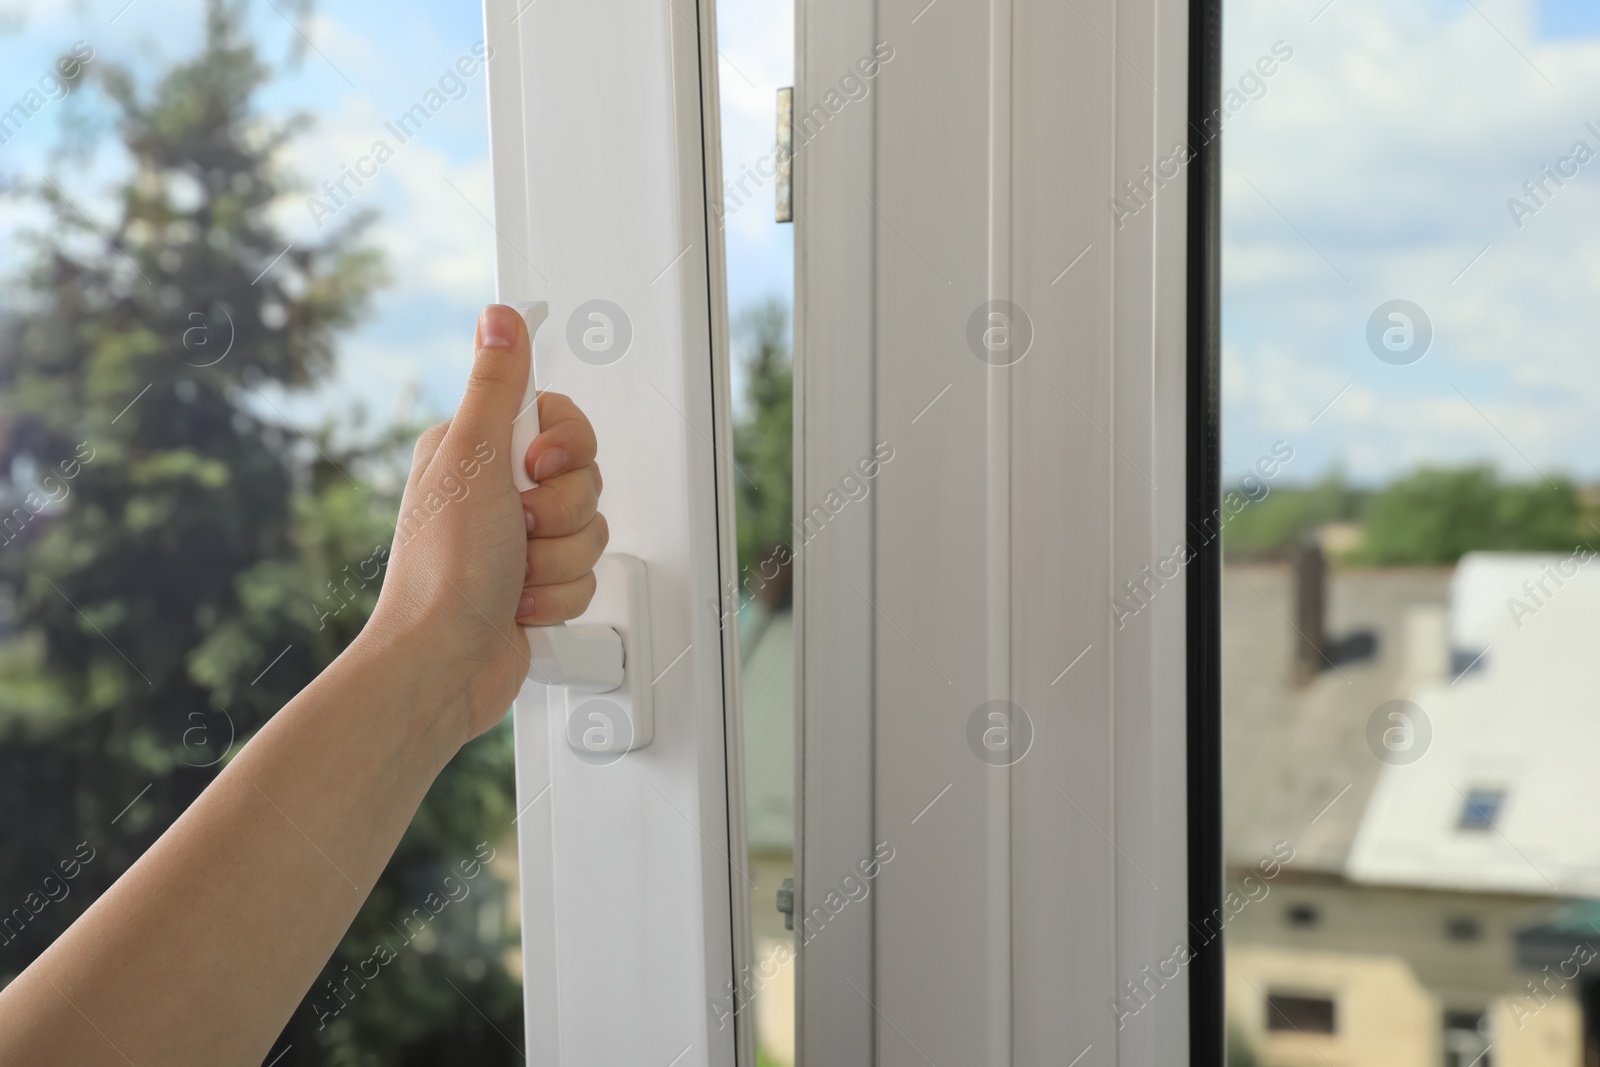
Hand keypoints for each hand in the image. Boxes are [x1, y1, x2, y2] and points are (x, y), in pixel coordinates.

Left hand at [365, 304, 606, 747]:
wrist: (443, 663)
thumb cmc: (444, 570)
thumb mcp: (472, 460)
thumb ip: (496, 386)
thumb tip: (500, 317)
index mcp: (476, 449)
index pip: (560, 420)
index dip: (565, 447)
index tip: (539, 465)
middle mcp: (497, 491)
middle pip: (584, 477)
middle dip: (563, 512)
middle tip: (521, 527)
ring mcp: (519, 542)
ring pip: (590, 530)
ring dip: (558, 560)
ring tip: (515, 575)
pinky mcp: (538, 585)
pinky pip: (585, 576)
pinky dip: (557, 596)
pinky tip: (519, 605)